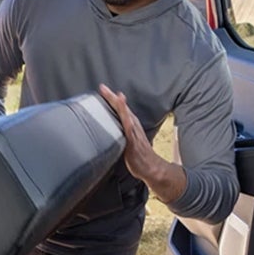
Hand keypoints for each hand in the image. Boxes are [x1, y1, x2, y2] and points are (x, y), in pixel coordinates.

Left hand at [97, 85, 186, 203]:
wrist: (151, 168)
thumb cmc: (138, 156)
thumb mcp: (127, 141)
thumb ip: (120, 134)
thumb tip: (108, 130)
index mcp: (130, 125)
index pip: (119, 109)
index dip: (111, 99)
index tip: (102, 89)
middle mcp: (133, 125)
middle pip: (121, 108)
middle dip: (112, 97)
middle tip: (102, 87)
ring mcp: (134, 132)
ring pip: (126, 115)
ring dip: (119, 104)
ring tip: (112, 94)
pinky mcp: (133, 141)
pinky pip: (129, 128)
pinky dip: (125, 119)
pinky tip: (122, 114)